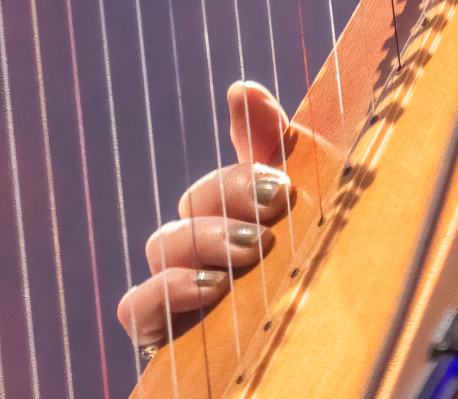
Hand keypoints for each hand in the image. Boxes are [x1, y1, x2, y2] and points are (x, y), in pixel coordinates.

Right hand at [116, 81, 295, 351]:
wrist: (317, 368)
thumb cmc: (318, 281)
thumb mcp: (321, 215)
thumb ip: (285, 150)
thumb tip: (240, 88)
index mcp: (254, 209)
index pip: (245, 156)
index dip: (253, 133)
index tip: (272, 133)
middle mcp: (213, 241)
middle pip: (199, 196)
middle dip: (235, 192)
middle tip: (278, 205)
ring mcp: (183, 284)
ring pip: (164, 241)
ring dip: (206, 238)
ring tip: (250, 250)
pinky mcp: (163, 329)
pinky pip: (136, 304)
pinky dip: (164, 290)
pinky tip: (209, 286)